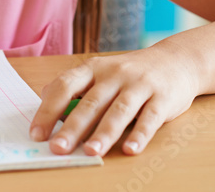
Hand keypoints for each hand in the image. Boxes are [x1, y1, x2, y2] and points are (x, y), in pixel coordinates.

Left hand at [29, 46, 197, 155]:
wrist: (177, 61)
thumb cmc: (131, 73)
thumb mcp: (101, 72)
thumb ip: (76, 87)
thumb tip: (44, 102)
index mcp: (94, 68)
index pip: (66, 85)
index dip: (49, 109)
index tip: (37, 133)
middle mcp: (115, 74)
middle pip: (91, 102)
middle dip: (73, 127)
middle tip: (58, 148)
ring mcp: (140, 84)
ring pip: (119, 110)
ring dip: (104, 133)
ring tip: (91, 152)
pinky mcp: (163, 98)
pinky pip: (150, 118)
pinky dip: (140, 134)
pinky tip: (130, 149)